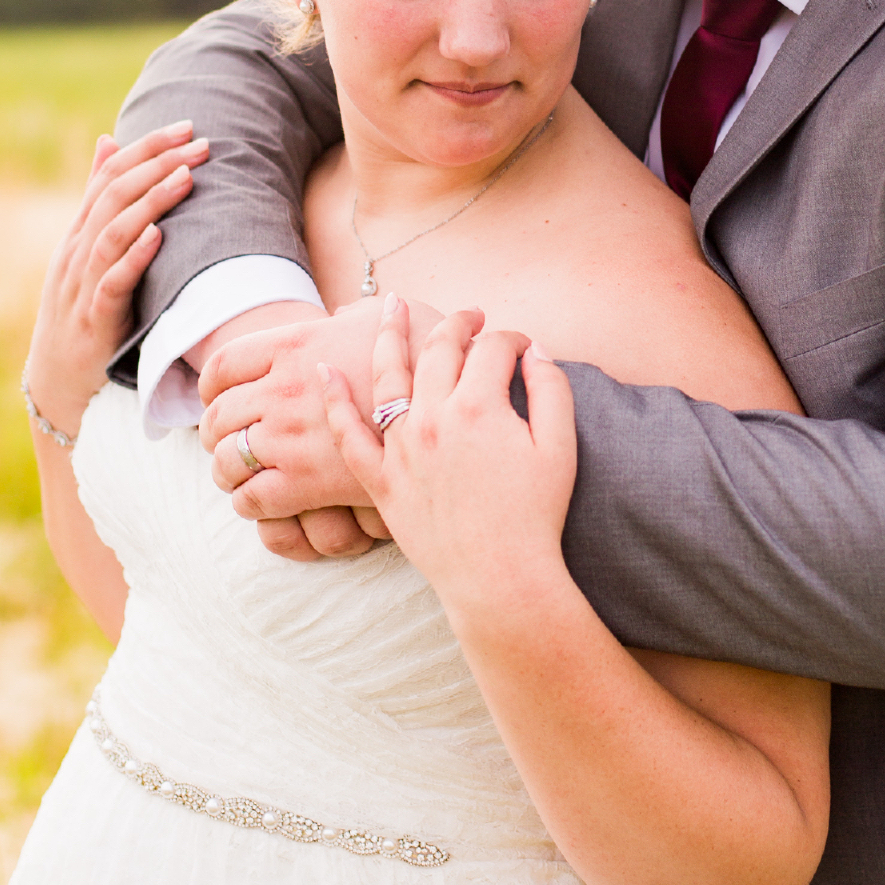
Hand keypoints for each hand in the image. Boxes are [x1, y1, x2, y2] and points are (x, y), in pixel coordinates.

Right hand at [24, 123, 206, 436]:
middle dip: (158, 165)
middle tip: (201, 145)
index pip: (110, 176)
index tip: (187, 127)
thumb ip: (100, 200)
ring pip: (113, 231)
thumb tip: (108, 142)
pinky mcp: (94, 320)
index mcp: (79, 233)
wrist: (59, 383)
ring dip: (151, 202)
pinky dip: (134, 257)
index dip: (147, 148)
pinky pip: (112, 283)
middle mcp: (76, 251)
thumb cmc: (81, 312)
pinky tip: (158, 236)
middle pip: (114, 195)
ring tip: (186, 178)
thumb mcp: (88, 252)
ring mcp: (81, 285)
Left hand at [199, 297, 444, 548]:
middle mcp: (286, 390)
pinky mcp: (309, 483)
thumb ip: (354, 315)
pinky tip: (261, 498)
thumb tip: (343, 312)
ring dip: (226, 468)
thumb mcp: (386, 318)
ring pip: (226, 459)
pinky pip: (251, 497)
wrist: (460, 404)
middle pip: (217, 415)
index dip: (211, 386)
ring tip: (240, 472)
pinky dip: (246, 500)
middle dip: (216, 431)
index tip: (220, 398)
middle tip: (228, 440)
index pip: (221, 365)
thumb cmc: (430, 355)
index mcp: (297, 345)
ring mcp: (293, 438)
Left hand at [320, 299, 576, 624]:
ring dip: (389, 335)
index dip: (512, 339)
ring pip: (388, 376)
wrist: (500, 578)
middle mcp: (433, 419)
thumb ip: (551, 389)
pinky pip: (349, 435)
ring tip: (392, 306)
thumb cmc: (536, 515)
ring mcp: (402, 449)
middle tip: (471, 315)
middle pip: (439, 351)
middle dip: (458, 325)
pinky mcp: (382, 480)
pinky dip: (334, 402)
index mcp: (480, 407)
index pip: (493, 349)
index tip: (524, 347)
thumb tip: (535, 351)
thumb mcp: (560, 447)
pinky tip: (324, 372)